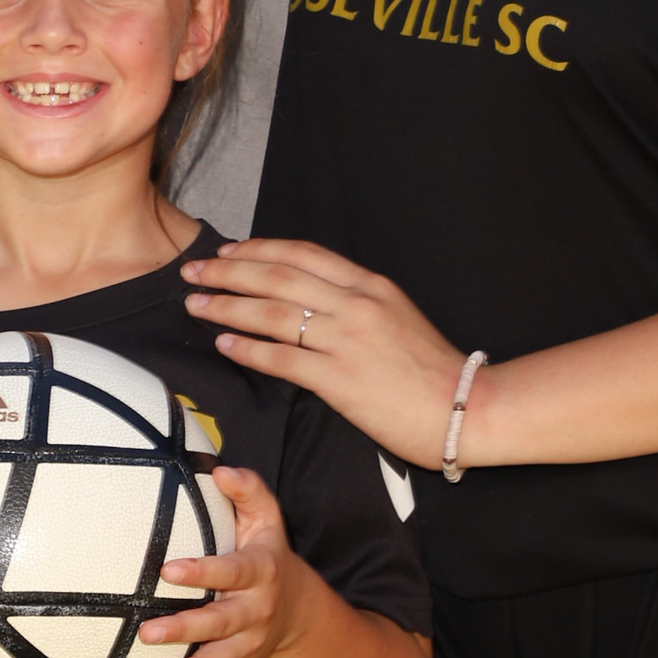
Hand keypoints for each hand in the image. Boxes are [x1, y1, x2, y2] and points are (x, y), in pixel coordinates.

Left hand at [133, 466, 308, 657]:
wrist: (299, 610)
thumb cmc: (268, 552)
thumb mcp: (267, 518)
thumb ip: (248, 491)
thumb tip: (222, 469)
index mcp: (261, 573)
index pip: (232, 572)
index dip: (203, 571)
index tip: (168, 569)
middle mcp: (255, 615)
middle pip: (220, 627)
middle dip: (184, 631)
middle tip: (146, 633)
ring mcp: (245, 648)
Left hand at [183, 238, 464, 467]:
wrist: (465, 408)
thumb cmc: (431, 369)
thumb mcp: (397, 315)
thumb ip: (356, 302)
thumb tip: (311, 298)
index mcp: (370, 285)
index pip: (302, 254)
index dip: (259, 249)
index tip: (228, 251)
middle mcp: (356, 304)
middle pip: (277, 277)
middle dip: (228, 271)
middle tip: (193, 271)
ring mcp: (347, 341)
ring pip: (273, 314)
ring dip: (228, 306)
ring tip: (197, 304)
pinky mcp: (340, 380)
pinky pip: (282, 360)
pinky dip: (249, 349)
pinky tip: (225, 344)